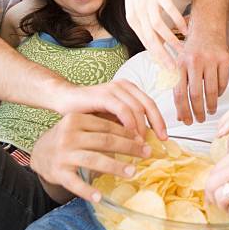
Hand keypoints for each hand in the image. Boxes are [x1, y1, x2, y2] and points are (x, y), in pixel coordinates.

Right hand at [30, 114, 152, 201]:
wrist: (40, 153)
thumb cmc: (69, 138)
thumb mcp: (82, 126)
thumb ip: (103, 126)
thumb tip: (137, 130)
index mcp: (76, 120)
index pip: (107, 126)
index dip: (128, 133)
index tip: (144, 139)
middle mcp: (68, 135)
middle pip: (105, 141)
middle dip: (129, 147)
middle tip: (146, 153)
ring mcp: (63, 154)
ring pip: (94, 160)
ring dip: (116, 166)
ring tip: (133, 172)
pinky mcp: (58, 173)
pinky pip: (75, 183)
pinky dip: (87, 191)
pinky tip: (100, 196)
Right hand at [53, 79, 167, 138]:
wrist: (64, 100)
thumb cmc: (89, 111)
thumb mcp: (113, 117)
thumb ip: (128, 123)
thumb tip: (146, 139)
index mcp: (130, 89)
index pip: (151, 104)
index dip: (159, 121)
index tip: (164, 137)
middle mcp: (124, 86)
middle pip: (148, 105)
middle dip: (156, 124)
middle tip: (160, 141)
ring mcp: (114, 88)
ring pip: (137, 108)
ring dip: (141, 127)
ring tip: (141, 143)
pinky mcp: (104, 94)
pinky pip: (122, 109)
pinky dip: (129, 123)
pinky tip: (129, 136)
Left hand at [123, 0, 187, 69]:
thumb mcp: (138, 14)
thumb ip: (145, 31)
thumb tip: (156, 50)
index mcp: (133, 20)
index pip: (145, 42)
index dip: (156, 56)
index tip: (167, 68)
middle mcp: (139, 12)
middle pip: (150, 37)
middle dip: (162, 54)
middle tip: (173, 66)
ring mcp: (149, 2)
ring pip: (158, 25)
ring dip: (170, 39)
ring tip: (181, 49)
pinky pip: (168, 8)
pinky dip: (176, 20)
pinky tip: (185, 29)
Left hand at [173, 31, 228, 123]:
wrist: (207, 28)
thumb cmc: (191, 51)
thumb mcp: (180, 66)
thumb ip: (178, 88)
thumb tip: (180, 115)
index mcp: (179, 64)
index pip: (180, 94)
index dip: (184, 111)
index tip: (188, 121)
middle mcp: (194, 61)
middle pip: (196, 94)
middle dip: (198, 112)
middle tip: (201, 120)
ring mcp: (211, 59)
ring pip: (212, 90)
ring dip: (211, 105)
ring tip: (211, 111)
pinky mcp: (224, 58)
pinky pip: (223, 82)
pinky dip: (220, 92)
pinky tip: (217, 96)